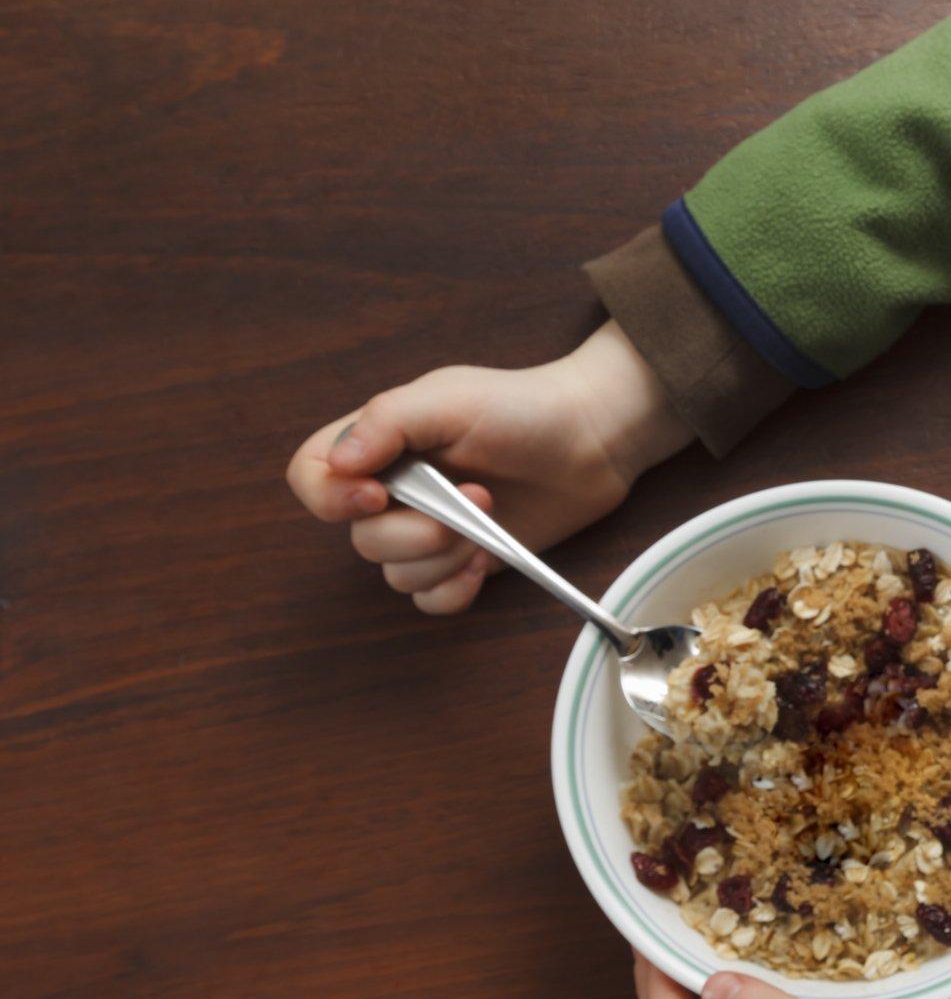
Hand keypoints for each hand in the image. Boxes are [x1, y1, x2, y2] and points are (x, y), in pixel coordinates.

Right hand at [284, 320, 693, 612]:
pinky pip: (430, 600)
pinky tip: (482, 565)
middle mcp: (397, 491)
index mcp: (379, 444)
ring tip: (488, 525)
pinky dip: (451, 590)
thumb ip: (386, 422)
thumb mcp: (449, 398)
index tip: (378, 494)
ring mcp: (431, 530)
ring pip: (396, 575)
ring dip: (442, 558)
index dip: (330, 497)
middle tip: (474, 500)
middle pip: (361, 540)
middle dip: (416, 532)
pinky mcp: (465, 561)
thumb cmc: (522, 407)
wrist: (592, 438)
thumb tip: (337, 464)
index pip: (311, 477)